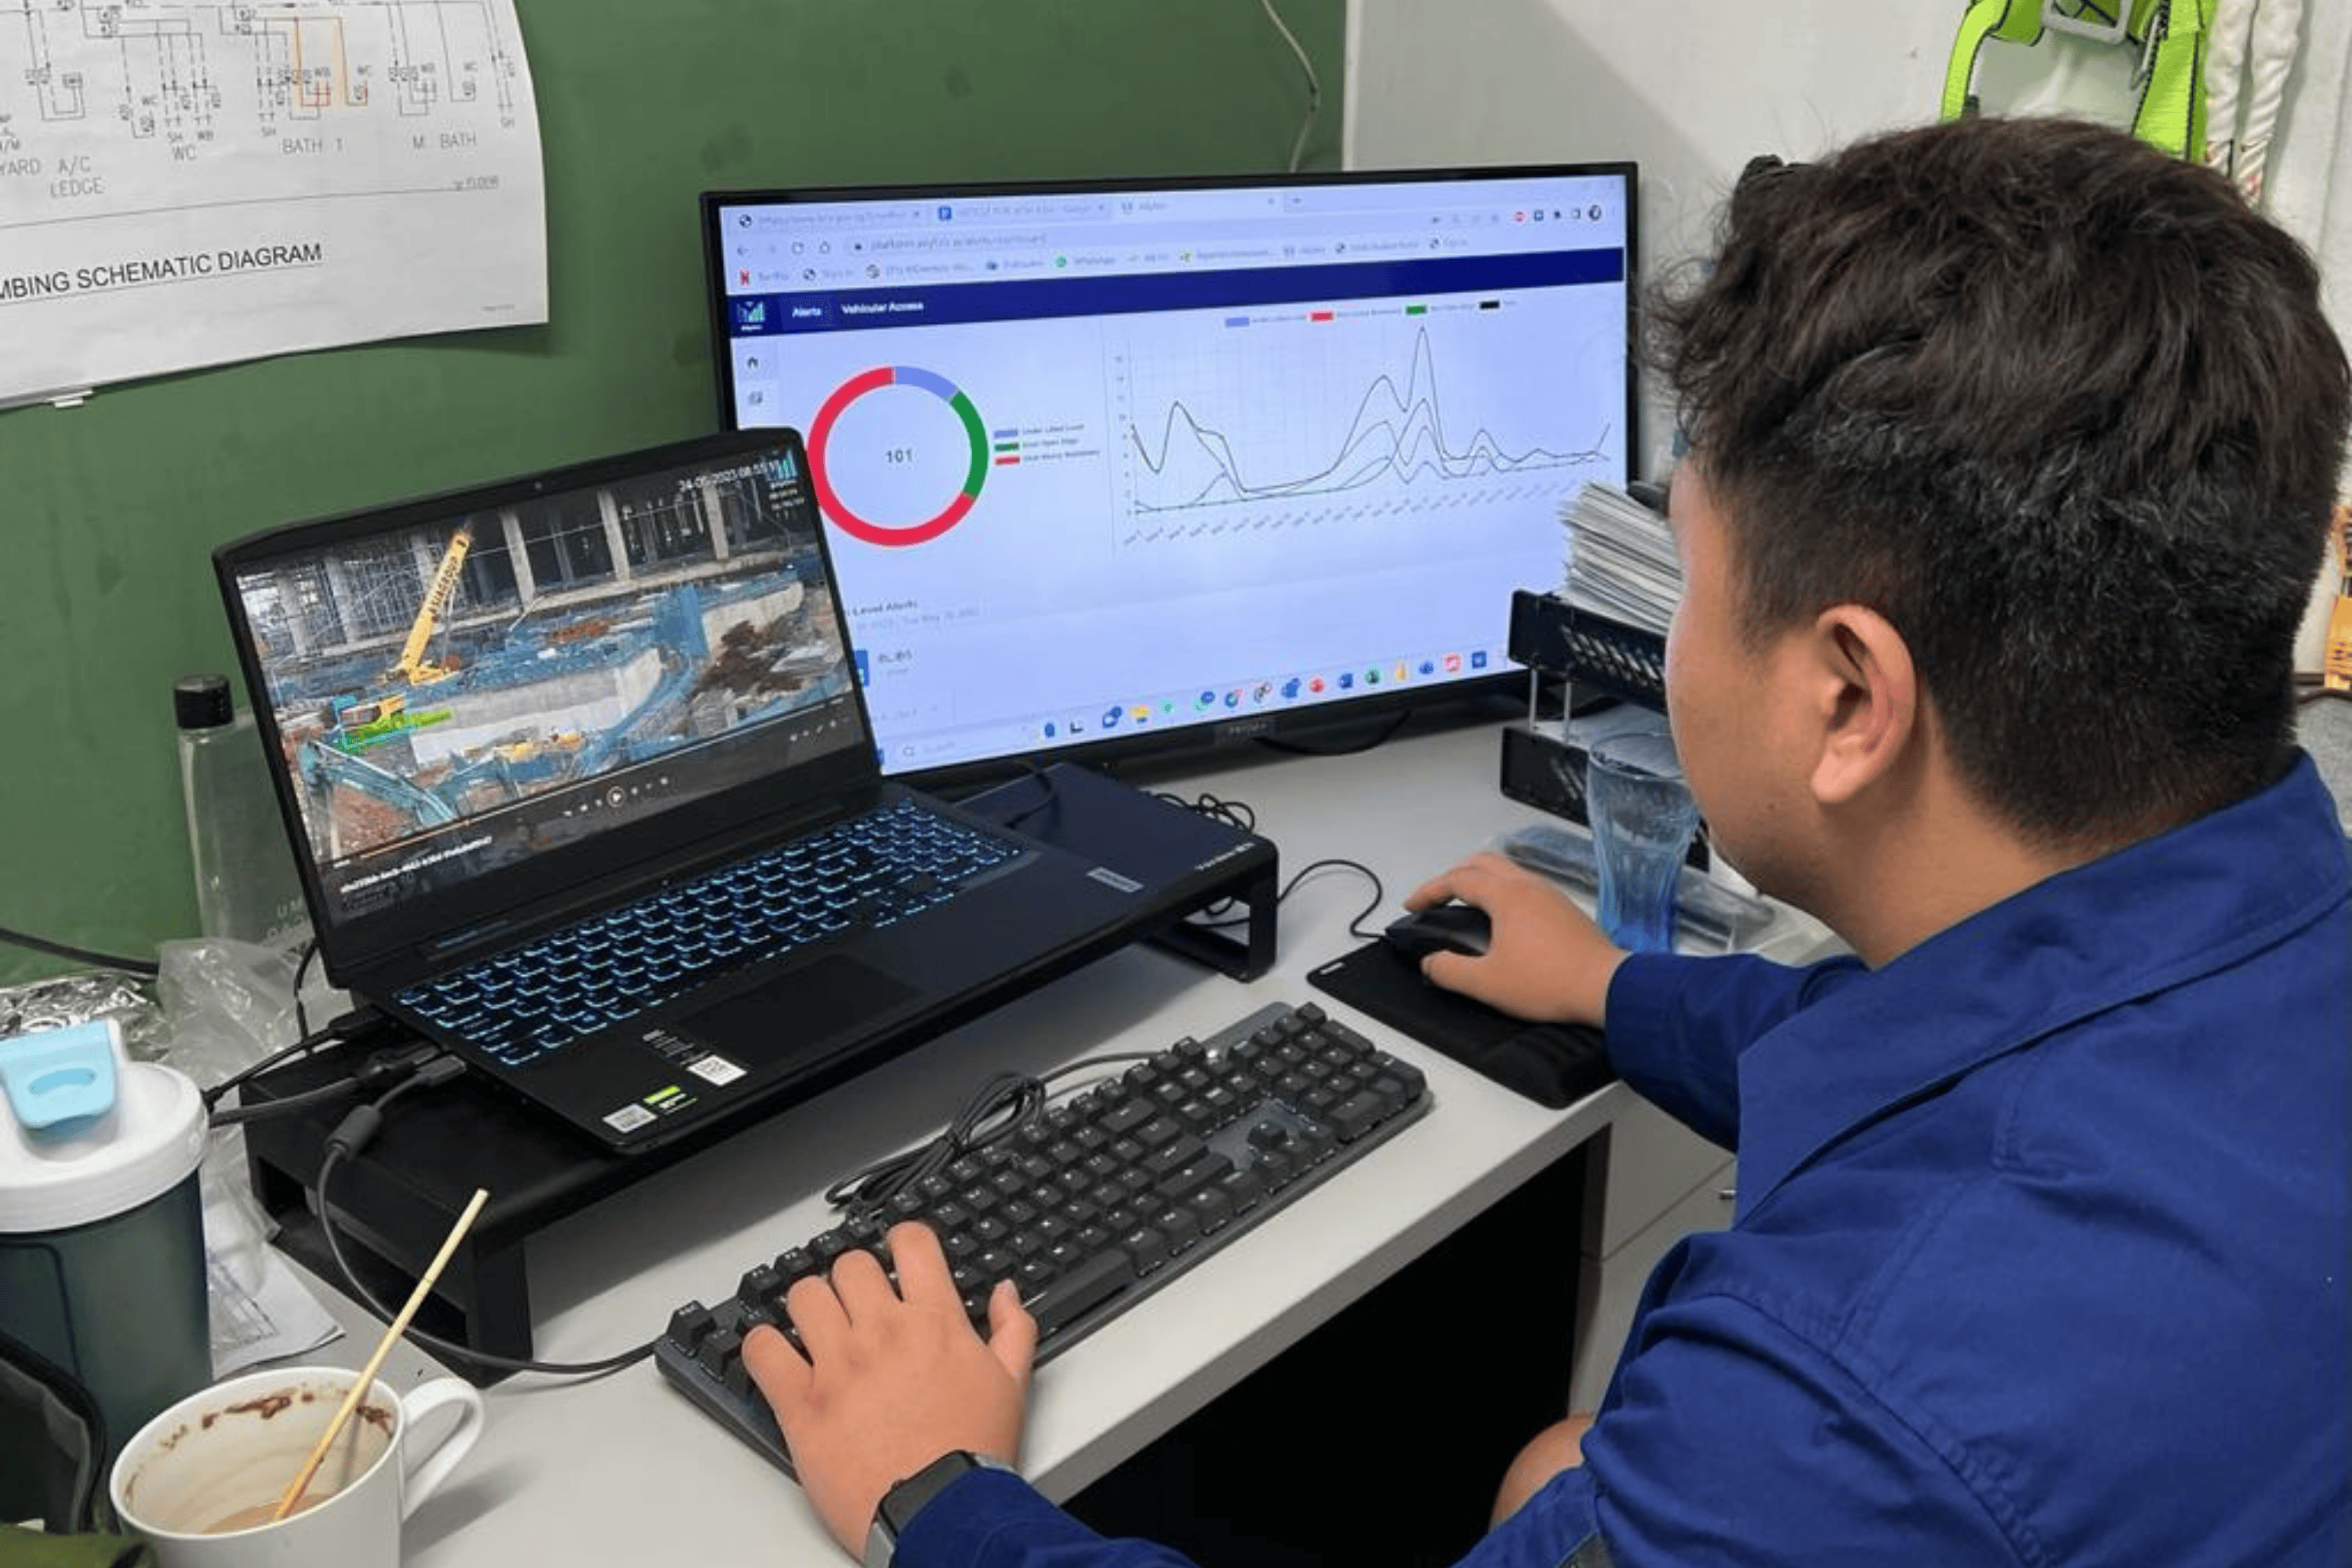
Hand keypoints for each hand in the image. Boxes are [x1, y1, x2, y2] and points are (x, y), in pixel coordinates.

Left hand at [743, 1222, 1037, 1557]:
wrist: (940, 1515)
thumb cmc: (973, 1456)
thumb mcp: (1011, 1385)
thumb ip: (1012, 1329)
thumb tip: (1005, 1292)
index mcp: (935, 1323)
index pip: (910, 1241)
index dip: (899, 1241)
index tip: (895, 1256)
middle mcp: (883, 1334)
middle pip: (849, 1265)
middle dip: (852, 1278)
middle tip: (855, 1304)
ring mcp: (838, 1366)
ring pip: (803, 1295)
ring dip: (808, 1307)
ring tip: (815, 1329)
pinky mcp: (802, 1404)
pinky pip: (762, 1351)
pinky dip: (763, 1347)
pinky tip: (777, 1358)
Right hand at [1403, 851, 1625, 1023]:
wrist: (1606, 988)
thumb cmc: (1552, 982)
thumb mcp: (1486, 983)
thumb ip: (1449, 971)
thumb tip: (1430, 963)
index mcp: (1507, 896)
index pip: (1457, 879)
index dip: (1429, 890)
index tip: (1414, 904)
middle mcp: (1530, 886)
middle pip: (1483, 862)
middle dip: (1454, 875)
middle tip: (1438, 896)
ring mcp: (1551, 896)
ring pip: (1508, 872)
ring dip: (1482, 881)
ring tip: (1468, 904)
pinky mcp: (1566, 910)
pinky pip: (1528, 888)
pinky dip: (1505, 893)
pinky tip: (1505, 920)